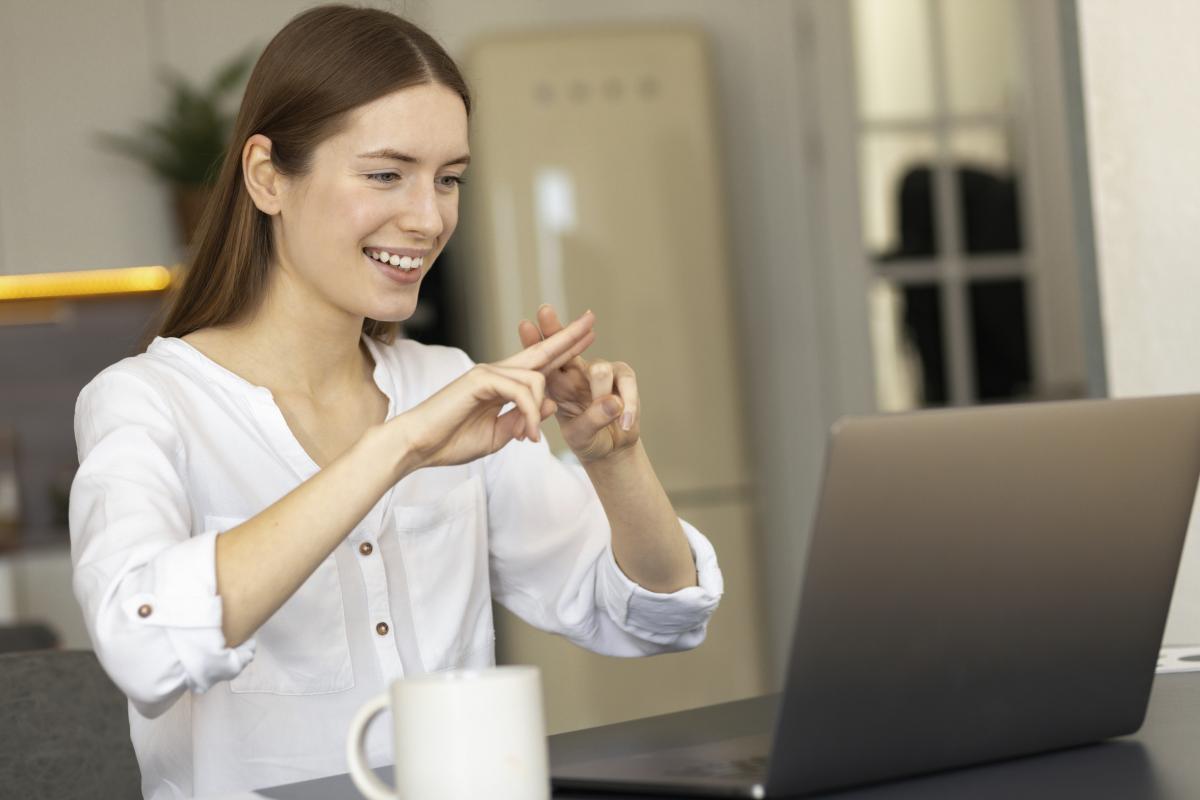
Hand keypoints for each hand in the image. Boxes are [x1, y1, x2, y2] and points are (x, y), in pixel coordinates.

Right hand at [396, 310, 596, 469]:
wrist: (417, 446)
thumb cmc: (451, 442)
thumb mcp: (498, 436)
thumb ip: (523, 420)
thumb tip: (552, 404)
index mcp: (502, 385)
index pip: (539, 363)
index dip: (563, 350)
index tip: (586, 337)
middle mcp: (497, 372)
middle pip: (541, 351)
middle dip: (569, 337)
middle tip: (593, 319)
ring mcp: (487, 372)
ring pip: (535, 379)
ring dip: (538, 412)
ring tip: (530, 438)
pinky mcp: (479, 379)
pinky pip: (520, 391)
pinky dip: (528, 413)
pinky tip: (525, 434)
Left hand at [518, 304, 639, 463]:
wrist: (614, 447)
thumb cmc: (590, 439)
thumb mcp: (582, 437)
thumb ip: (591, 421)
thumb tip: (611, 402)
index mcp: (557, 385)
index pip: (543, 361)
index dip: (534, 343)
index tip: (524, 325)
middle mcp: (576, 372)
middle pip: (565, 344)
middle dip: (556, 328)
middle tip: (543, 310)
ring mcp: (601, 371)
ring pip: (600, 369)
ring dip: (602, 396)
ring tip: (611, 418)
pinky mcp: (624, 376)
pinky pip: (626, 383)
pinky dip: (627, 406)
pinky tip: (626, 423)